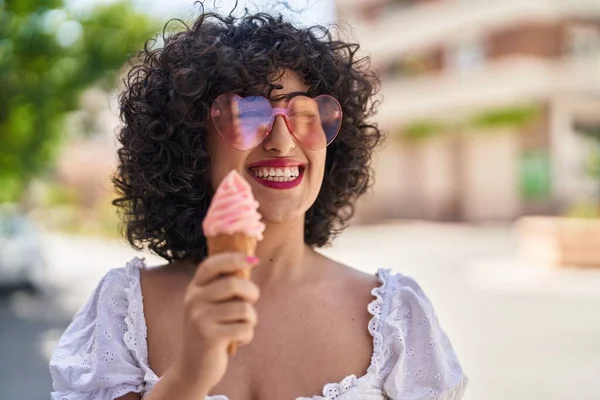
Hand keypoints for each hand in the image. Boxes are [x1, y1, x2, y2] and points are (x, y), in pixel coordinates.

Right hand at [171, 253, 259, 393]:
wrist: (193, 369)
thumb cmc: (211, 332)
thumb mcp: (211, 306)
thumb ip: (225, 286)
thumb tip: (250, 260)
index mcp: (194, 289)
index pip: (212, 264)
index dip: (234, 259)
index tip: (253, 261)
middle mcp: (193, 300)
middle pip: (233, 284)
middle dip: (252, 292)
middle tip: (252, 301)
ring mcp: (199, 318)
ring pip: (243, 309)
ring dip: (251, 319)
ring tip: (242, 327)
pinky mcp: (209, 337)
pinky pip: (244, 329)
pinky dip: (247, 336)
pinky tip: (236, 341)